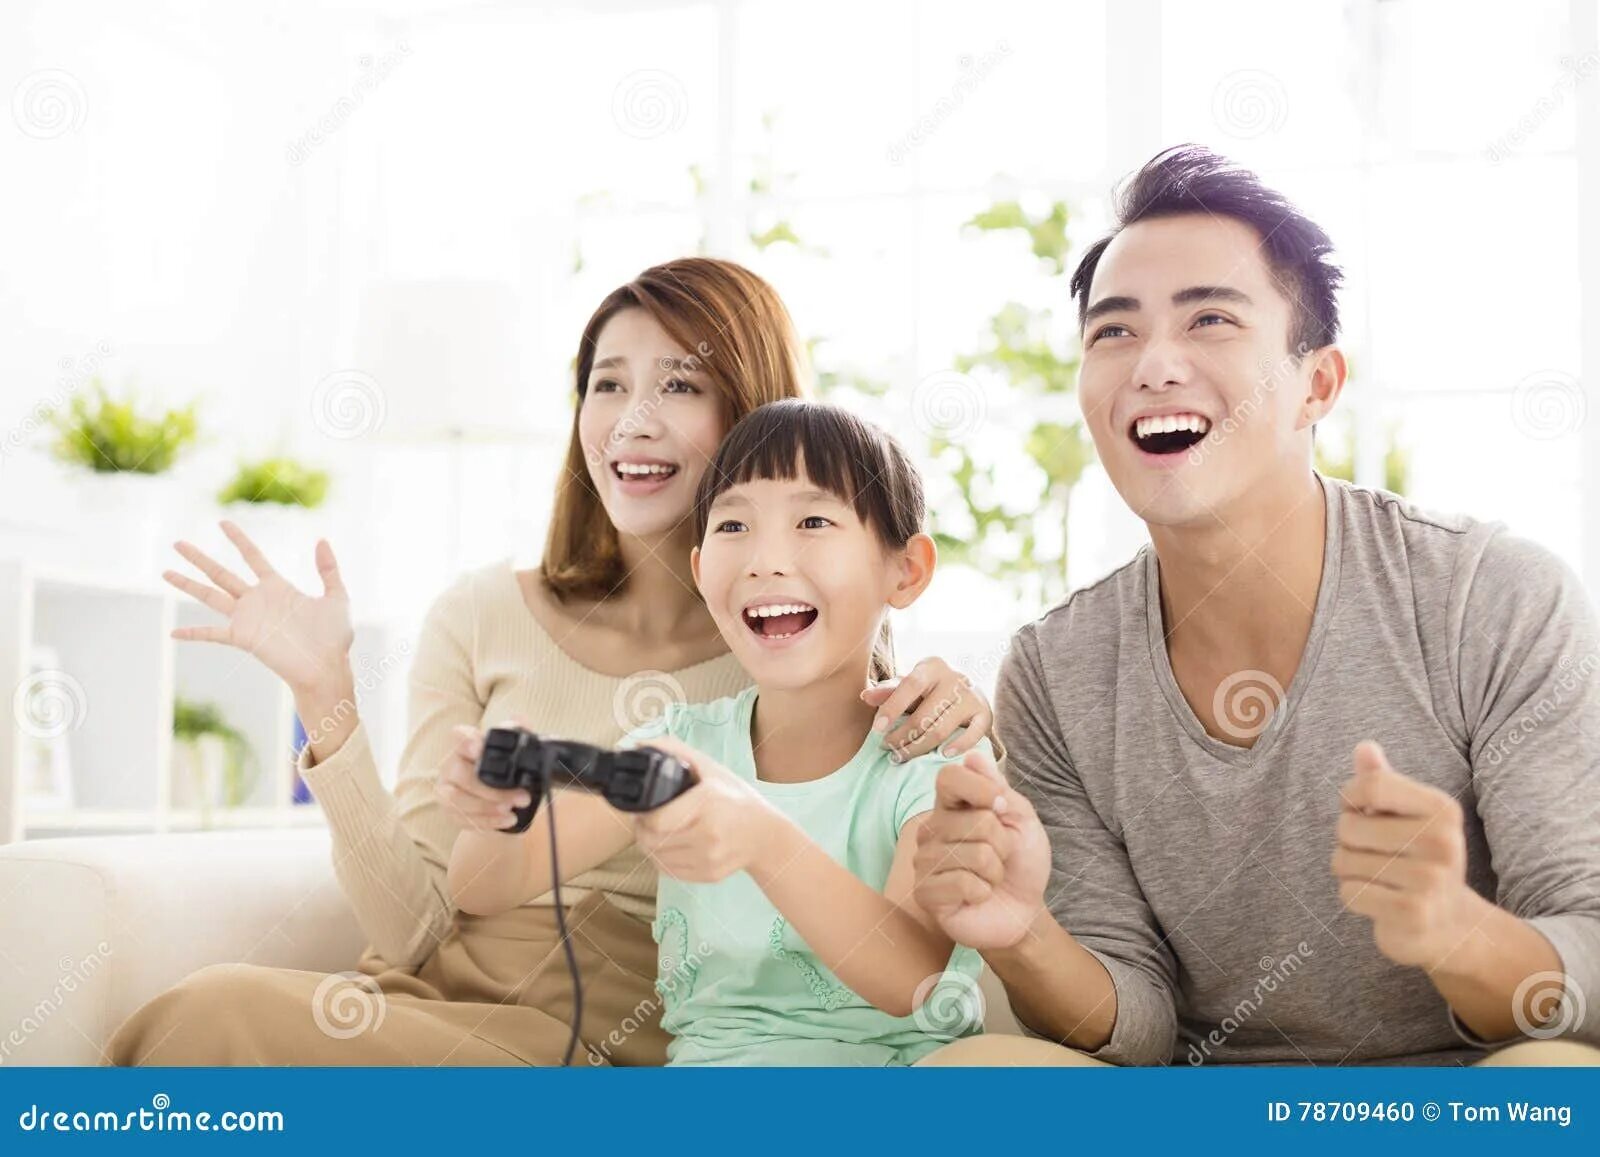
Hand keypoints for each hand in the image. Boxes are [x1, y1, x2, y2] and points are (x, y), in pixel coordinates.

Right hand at [164, 521, 353, 695]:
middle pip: (221, 573)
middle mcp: (257, 600)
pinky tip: (173, 633)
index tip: (223, 522)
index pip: (252, 557)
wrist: (327, 667)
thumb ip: (329, 569)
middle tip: (177, 543)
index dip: (238, 540)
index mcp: (278, 587)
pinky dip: (193, 633)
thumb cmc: (334, 637)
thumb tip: (322, 539)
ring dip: (187, 584)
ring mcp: (247, 619)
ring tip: (165, 572)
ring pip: (209, 596)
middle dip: (198, 558)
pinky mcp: (243, 638)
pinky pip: (212, 633)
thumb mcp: (337, 596)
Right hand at [432, 720, 537, 833]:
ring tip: (511, 810)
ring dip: (486, 806)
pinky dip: (487, 821)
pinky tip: (507, 820)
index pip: (458, 737)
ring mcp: (447, 790)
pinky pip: (463, 819)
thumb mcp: (516, 750)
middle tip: (521, 796)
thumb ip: (519, 733)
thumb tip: (520, 721)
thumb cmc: (506, 769)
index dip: (466, 742)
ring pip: (456, 799)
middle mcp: (451, 766)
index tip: (478, 749)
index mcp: (465, 746)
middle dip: (490, 788)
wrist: (502, 798)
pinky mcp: (451, 812)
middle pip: (459, 773)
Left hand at [631, 736, 787, 882]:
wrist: (766, 834)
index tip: (641, 808)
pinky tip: (670, 847)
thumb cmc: (735, 798)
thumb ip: (675, 752)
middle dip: (642, 831)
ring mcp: (710, 858)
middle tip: (646, 820)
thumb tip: (639, 745)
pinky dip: (663, 860)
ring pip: (657, 859)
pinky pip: (670, 872)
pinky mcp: (709, 875)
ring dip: (650, 846)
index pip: (656, 821)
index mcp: (707, 803)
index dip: (641, 816)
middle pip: (652, 841)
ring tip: (658, 833)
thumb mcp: (711, 769)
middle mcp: (709, 834)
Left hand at [861, 656, 992, 760]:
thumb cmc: (927, 691)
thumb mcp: (907, 687)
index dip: (892, 707)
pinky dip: (958, 746)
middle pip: (924, 714)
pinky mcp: (985, 713)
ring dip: (919, 747)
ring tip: (901, 756)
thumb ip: (888, 692)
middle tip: (887, 749)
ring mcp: (972, 696)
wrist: (964, 691)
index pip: (910, 685)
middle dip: (902, 735)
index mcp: (932, 667)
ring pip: (942, 729)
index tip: (877, 729)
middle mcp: (954, 678)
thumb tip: (866, 696)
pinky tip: (942, 755)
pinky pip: (973, 734)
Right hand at [913, 749, 1050, 948]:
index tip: (1002, 808)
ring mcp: (924, 861)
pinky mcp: (925, 893)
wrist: (1023, 912)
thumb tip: (973, 756)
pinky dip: (983, 891)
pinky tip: (977, 896)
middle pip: (977, 820)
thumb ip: (999, 789)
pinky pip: (963, 883)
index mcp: (950, 806)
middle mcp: (931, 829)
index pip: (949, 777)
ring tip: (989, 878)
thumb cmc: (1020, 864)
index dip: (981, 789)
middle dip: (1004, 843)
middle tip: (1000, 858)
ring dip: (995, 870)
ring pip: (975, 854)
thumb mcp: (1021, 821)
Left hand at [1333, 741, 1483, 969]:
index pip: (1369, 786)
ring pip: (1343, 861)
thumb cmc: (1417, 858)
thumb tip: (1364, 746)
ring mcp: (1430, 880)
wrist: (1449, 924)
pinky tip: (1381, 901)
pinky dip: (1354, 896)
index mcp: (1442, 809)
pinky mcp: (1413, 913)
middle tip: (1376, 854)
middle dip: (1347, 841)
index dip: (1349, 799)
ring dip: (1349, 871)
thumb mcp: (1405, 815)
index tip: (1360, 811)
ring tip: (1379, 878)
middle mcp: (1442, 842)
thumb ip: (1381, 780)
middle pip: (1348, 826)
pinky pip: (1349, 892)